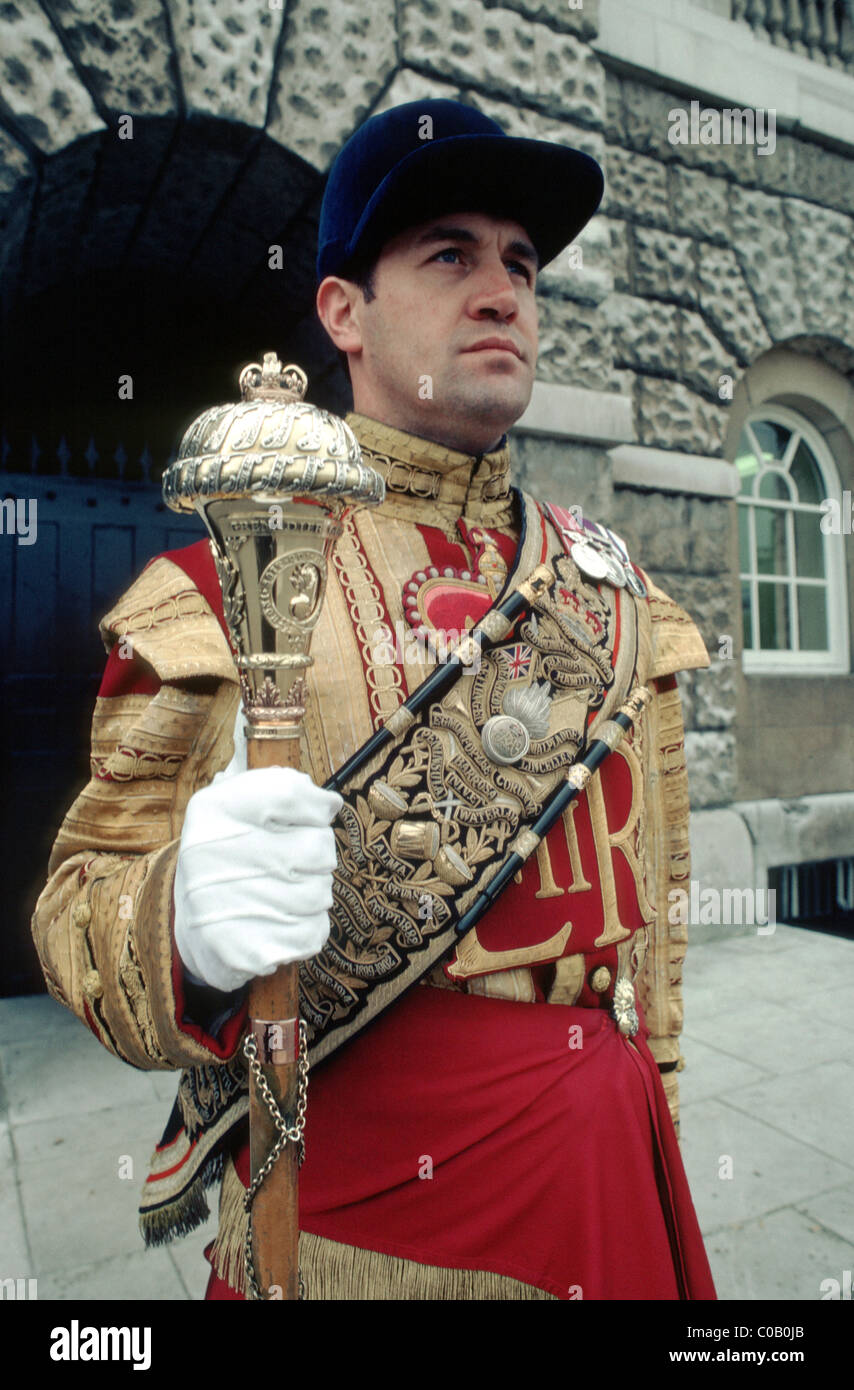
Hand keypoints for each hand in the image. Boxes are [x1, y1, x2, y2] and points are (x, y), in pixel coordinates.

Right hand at [174, 709, 342, 991]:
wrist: (185, 926)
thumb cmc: (223, 853)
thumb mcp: (227, 802)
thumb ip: (255, 767)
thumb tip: (252, 703)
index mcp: (214, 808)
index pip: (292, 792)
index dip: (318, 805)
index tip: (320, 811)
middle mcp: (215, 852)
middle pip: (317, 848)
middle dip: (318, 857)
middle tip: (296, 861)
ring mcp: (226, 904)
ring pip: (319, 894)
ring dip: (313, 895)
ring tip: (286, 893)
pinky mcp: (242, 949)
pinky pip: (311, 935)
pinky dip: (307, 932)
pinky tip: (284, 923)